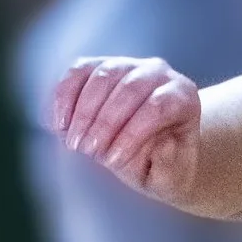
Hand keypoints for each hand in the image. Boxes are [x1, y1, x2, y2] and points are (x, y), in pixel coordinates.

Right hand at [51, 56, 201, 202]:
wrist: (148, 152)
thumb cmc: (164, 167)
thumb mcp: (172, 178)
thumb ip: (171, 166)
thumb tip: (163, 145)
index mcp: (183, 97)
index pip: (157, 107)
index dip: (132, 133)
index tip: (111, 163)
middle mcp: (159, 73)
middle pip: (129, 88)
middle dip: (104, 122)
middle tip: (87, 152)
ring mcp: (128, 64)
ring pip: (103, 76)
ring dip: (83, 111)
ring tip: (73, 143)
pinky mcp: (100, 65)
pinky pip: (78, 71)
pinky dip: (64, 96)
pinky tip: (58, 125)